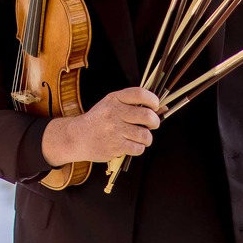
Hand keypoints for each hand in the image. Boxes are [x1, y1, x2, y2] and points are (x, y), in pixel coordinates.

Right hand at [42, 87, 160, 165]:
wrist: (77, 137)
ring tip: (141, 137)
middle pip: (147, 116)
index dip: (153, 100)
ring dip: (147, 138)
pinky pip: (138, 148)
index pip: (139, 94)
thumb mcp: (112, 105)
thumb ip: (134, 104)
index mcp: (114, 99)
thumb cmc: (99, 120)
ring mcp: (114, 130)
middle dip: (154, 122)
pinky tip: (132, 145)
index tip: (155, 106)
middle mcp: (114, 113)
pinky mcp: (115, 146)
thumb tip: (164, 107)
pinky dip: (138, 148)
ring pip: (145, 135)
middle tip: (151, 124)